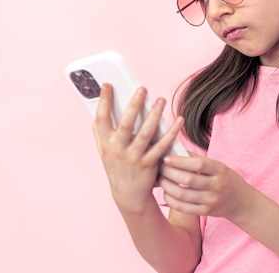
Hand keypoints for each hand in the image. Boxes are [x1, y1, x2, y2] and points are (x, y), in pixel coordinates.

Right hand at [92, 83, 183, 213]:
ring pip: (145, 133)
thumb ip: (102, 130)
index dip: (103, 101)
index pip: (101, 119)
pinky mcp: (149, 164)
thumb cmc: (117, 165)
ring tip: (160, 100)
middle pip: (126, 123)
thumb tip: (100, 103)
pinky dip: (172, 132)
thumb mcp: (104, 149)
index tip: (107, 84)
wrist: (127, 194)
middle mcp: (117, 150)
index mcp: (105, 143)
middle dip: (134, 104)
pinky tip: (178, 120)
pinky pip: (162, 145)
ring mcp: (133, 158)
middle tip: (142, 88)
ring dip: (154, 115)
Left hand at [159, 154, 254, 220]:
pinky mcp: (206, 212)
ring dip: (167, 186)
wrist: (240, 201)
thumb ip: (197, 159)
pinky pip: (184, 208)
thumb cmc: (224, 178)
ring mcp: (211, 200)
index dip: (180, 161)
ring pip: (183, 195)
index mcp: (219, 170)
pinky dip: (171, 200)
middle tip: (160, 168)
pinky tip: (166, 193)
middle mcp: (216, 185)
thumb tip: (175, 149)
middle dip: (170, 173)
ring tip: (160, 180)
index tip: (166, 158)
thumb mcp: (217, 166)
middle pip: (188, 180)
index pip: (198, 164)